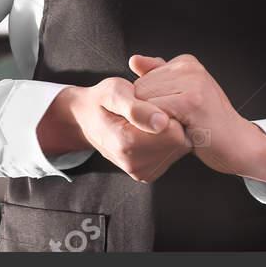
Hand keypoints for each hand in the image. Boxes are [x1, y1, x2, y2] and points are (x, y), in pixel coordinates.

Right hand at [39, 78, 194, 183]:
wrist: (86, 119)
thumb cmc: (101, 100)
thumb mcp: (113, 92)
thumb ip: (136, 107)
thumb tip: (162, 122)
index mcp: (127, 144)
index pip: (174, 132)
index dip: (169, 112)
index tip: (152, 103)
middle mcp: (135, 165)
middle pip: (179, 142)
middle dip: (171, 123)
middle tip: (150, 110)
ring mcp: (141, 172)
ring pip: (178, 149)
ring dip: (169, 133)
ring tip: (148, 120)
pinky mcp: (148, 174)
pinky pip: (171, 155)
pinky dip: (166, 142)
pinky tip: (150, 132)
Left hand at [128, 54, 265, 185]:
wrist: (240, 144)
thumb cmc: (208, 123)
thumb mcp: (182, 96)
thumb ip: (158, 77)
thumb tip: (134, 60)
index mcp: (185, 63)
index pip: (142, 80)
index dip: (149, 105)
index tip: (173, 115)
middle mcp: (189, 67)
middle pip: (140, 89)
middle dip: (149, 113)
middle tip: (177, 123)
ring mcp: (193, 82)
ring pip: (145, 101)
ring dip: (155, 122)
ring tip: (180, 126)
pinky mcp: (193, 101)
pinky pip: (156, 113)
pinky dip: (162, 128)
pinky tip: (182, 132)